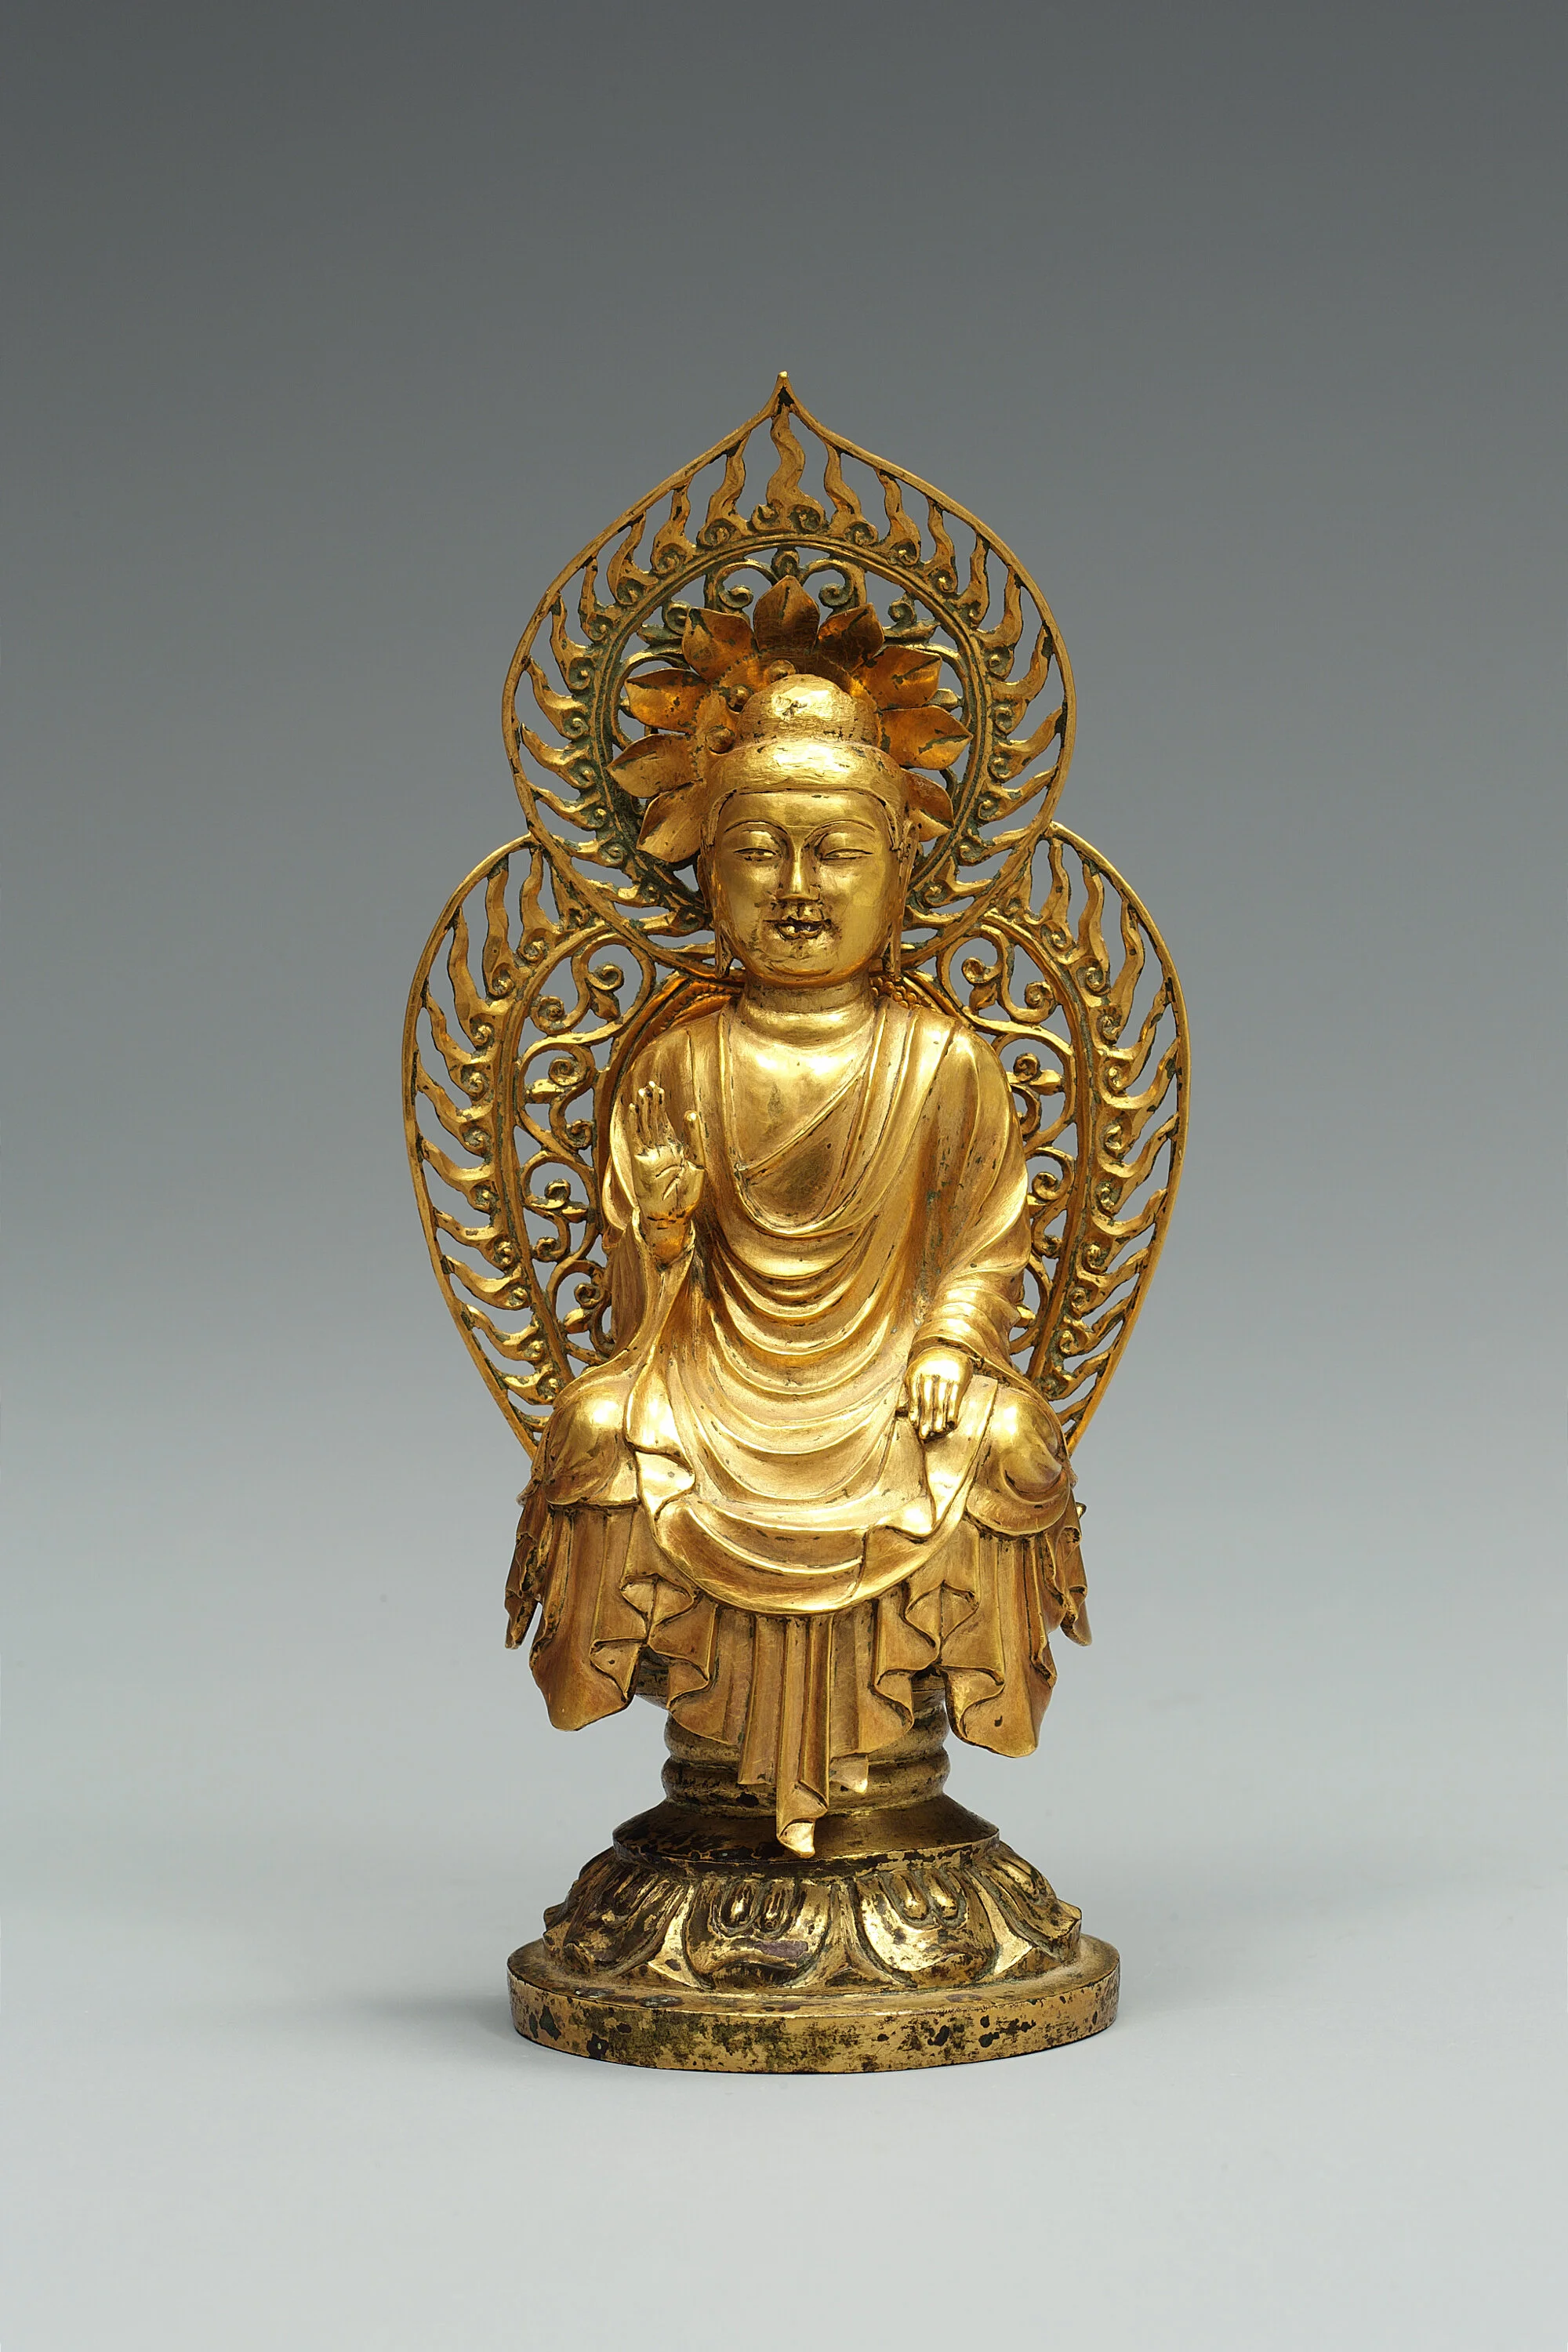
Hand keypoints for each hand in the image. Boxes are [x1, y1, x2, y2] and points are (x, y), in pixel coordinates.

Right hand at [629, 1083, 703, 1226]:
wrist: (672, 1218)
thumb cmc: (686, 1196)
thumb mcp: (697, 1163)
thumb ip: (694, 1138)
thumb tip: (691, 1112)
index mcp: (674, 1150)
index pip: (665, 1123)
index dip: (662, 1106)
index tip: (660, 1090)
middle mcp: (659, 1150)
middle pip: (653, 1121)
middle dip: (651, 1103)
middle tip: (649, 1084)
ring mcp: (648, 1155)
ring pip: (644, 1126)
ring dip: (643, 1109)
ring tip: (642, 1091)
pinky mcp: (639, 1161)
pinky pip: (635, 1138)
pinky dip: (634, 1123)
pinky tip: (633, 1109)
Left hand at [906, 1346, 971, 1440]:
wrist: (950, 1346)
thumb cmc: (928, 1365)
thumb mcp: (915, 1373)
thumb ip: (908, 1391)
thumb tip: (900, 1411)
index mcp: (915, 1372)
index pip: (913, 1395)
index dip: (914, 1411)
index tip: (914, 1424)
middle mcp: (929, 1373)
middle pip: (927, 1401)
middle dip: (925, 1420)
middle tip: (924, 1435)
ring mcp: (945, 1375)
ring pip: (940, 1401)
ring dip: (939, 1419)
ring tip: (937, 1432)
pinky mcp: (958, 1378)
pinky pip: (955, 1398)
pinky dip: (953, 1412)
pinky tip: (951, 1423)